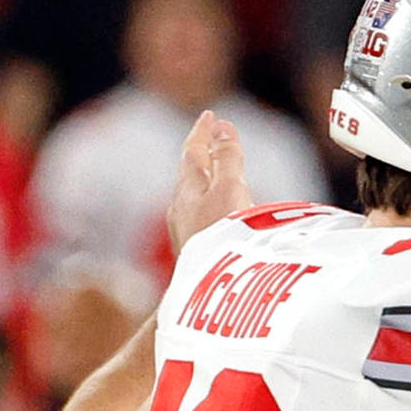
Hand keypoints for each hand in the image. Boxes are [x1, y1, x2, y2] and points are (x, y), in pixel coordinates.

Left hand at [167, 108, 249, 249]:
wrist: (208, 294)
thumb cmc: (221, 238)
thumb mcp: (230, 189)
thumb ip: (228, 158)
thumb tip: (222, 128)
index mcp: (188, 189)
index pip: (193, 152)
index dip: (203, 132)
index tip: (210, 116)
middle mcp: (180, 209)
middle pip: (190, 174)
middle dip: (202, 154)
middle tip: (211, 139)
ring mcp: (184, 233)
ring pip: (193, 197)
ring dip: (206, 180)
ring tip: (217, 174)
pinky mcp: (192, 253)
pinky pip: (199, 217)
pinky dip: (210, 204)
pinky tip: (217, 218)